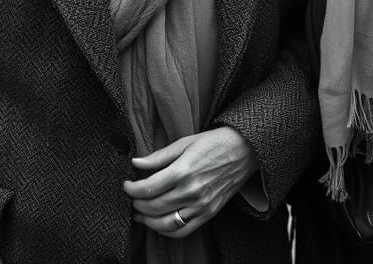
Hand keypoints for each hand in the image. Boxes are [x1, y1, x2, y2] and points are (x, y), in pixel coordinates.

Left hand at [124, 127, 256, 238]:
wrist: (245, 150)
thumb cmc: (215, 142)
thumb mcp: (186, 142)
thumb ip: (159, 156)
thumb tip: (135, 162)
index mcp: (184, 169)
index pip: (148, 188)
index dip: (131, 189)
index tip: (127, 185)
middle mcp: (191, 190)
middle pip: (153, 207)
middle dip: (137, 205)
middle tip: (133, 198)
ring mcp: (200, 205)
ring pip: (164, 224)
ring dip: (147, 221)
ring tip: (140, 214)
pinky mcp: (208, 213)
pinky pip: (182, 231)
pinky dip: (166, 231)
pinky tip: (159, 222)